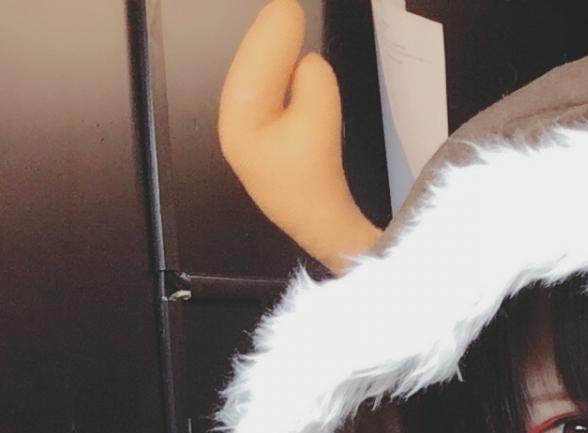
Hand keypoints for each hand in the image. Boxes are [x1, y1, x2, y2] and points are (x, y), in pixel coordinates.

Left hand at [217, 0, 380, 269]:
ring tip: (287, 28)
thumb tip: (308, 68)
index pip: (253, 66)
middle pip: (250, 73)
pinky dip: (282, 82)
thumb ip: (312, 81)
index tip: (289, 9)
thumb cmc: (318, 184)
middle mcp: (238, 133)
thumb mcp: (319, 121)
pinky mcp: (272, 152)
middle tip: (288, 10)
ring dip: (273, 60)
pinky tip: (294, 71)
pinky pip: (271, 102)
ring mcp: (253, 145)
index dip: (273, 35)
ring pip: (259, 86)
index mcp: (239, 126)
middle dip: (267, 42)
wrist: (329, 233)